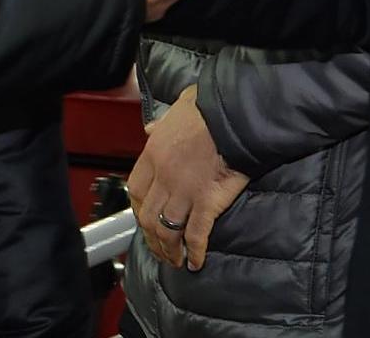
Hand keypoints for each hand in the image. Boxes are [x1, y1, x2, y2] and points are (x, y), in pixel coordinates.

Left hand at [128, 84, 249, 271]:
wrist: (234, 113)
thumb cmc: (209, 107)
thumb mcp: (177, 107)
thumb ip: (162, 122)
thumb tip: (152, 127)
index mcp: (154, 152)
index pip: (135, 189)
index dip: (138, 209)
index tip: (144, 219)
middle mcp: (164, 175)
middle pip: (148, 216)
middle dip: (152, 237)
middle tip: (159, 247)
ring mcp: (185, 190)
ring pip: (167, 229)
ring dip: (169, 249)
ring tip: (175, 259)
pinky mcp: (207, 200)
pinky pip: (196, 233)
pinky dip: (194, 251)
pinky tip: (195, 262)